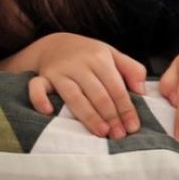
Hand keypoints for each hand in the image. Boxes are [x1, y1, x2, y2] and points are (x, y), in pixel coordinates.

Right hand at [27, 33, 146, 139]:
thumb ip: (132, 69)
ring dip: (88, 116)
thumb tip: (141, 91)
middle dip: (111, 116)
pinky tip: (48, 112)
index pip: (116, 87)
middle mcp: (79, 64)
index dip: (126, 109)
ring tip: (101, 132)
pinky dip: (40, 99)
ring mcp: (59, 71)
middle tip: (118, 135)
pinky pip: (36, 87)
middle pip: (98, 94)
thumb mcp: (112, 55)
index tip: (132, 127)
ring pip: (74, 96)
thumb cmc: (89, 55)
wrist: (56, 44)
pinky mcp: (42, 76)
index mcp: (100, 58)